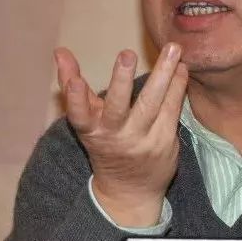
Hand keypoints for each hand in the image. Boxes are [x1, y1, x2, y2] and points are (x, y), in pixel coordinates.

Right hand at [54, 43, 188, 227]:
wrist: (130, 191)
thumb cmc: (104, 144)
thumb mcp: (86, 118)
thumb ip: (72, 83)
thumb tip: (60, 51)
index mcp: (91, 131)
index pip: (80, 116)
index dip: (75, 100)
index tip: (74, 82)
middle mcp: (115, 137)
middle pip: (117, 108)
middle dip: (121, 81)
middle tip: (126, 54)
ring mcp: (142, 141)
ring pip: (152, 105)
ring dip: (163, 75)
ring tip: (173, 49)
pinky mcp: (165, 141)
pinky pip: (171, 109)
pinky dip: (177, 86)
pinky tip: (181, 67)